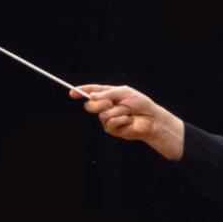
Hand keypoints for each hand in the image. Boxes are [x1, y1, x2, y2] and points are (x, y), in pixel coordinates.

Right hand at [70, 84, 184, 160]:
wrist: (151, 119)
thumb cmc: (141, 104)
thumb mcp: (125, 92)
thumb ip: (108, 92)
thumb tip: (93, 96)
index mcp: (108, 94)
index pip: (91, 92)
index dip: (81, 92)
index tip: (72, 93)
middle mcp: (106, 106)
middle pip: (90, 105)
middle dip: (99, 104)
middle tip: (110, 103)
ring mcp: (107, 118)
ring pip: (102, 115)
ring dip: (117, 112)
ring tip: (128, 113)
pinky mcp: (112, 129)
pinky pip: (110, 123)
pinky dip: (121, 120)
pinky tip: (129, 121)